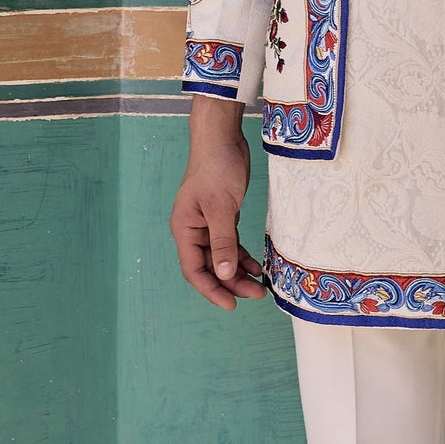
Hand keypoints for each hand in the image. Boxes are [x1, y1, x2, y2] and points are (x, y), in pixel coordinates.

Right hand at [170, 96, 268, 310]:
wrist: (222, 138)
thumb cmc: (216, 168)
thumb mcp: (221, 207)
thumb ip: (222, 242)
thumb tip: (226, 274)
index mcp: (184, 230)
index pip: (194, 270)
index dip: (211, 290)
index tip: (231, 305)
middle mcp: (193, 231)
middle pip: (210, 267)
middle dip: (231, 283)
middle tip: (256, 295)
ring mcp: (207, 225)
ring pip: (222, 258)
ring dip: (239, 272)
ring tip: (260, 286)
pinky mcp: (222, 217)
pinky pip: (230, 244)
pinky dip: (242, 256)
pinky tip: (257, 265)